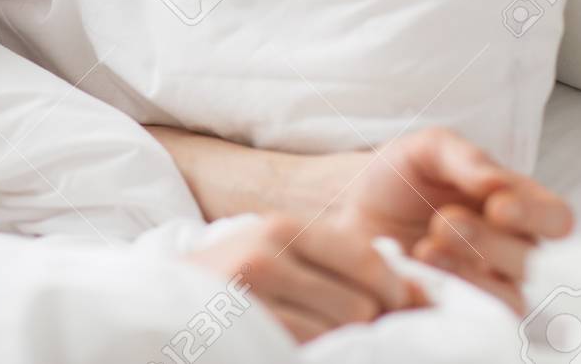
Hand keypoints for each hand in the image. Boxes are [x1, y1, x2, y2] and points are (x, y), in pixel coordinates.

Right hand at [184, 213, 422, 342]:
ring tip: (306, 343)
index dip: (393, 296)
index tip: (386, 315)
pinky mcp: (246, 333)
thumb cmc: (229, 290)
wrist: (156, 314)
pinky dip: (309, 356)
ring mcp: (251, 295)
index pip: (371, 260)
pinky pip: (310, 353)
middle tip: (343, 339)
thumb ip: (339, 269)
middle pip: (364, 305)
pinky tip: (284, 349)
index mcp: (282, 228)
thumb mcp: (277, 260)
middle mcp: (267, 253)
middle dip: (365, 330)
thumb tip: (423, 297)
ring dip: (339, 350)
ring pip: (341, 336)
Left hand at [338, 127, 573, 312]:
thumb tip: (499, 183)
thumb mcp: (426, 150)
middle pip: (531, 259)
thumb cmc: (398, 179)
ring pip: (509, 297)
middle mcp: (511, 252)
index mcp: (516, 207)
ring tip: (425, 249)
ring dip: (470, 274)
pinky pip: (474, 324)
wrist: (348, 213)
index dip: (536, 215)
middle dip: (488, 241)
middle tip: (443, 222)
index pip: (556, 217)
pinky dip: (449, 301)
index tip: (497, 205)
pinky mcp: (459, 316)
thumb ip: (465, 158)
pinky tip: (416, 278)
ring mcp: (488, 289)